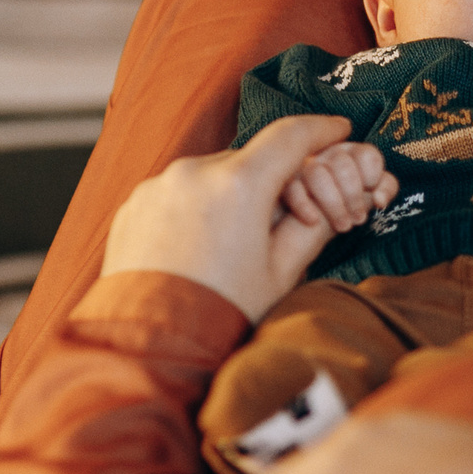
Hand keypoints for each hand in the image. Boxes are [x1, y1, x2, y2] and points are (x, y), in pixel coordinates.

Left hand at [101, 115, 353, 322]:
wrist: (152, 344)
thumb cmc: (221, 313)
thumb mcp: (283, 273)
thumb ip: (311, 228)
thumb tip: (325, 204)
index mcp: (240, 184)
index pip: (291, 136)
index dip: (321, 128)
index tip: (338, 128)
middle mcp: (195, 172)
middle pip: (250, 161)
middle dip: (270, 183)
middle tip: (283, 220)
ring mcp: (159, 186)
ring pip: (211, 177)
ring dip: (229, 197)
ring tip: (232, 246)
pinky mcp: (134, 205)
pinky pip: (177, 193)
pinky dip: (196, 210)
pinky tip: (200, 249)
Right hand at [282, 140, 399, 233]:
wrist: (302, 224)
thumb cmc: (342, 204)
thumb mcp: (367, 195)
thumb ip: (384, 189)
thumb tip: (379, 200)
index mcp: (350, 152)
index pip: (367, 154)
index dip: (373, 176)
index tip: (373, 196)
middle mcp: (326, 153)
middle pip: (342, 164)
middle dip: (353, 196)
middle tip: (357, 220)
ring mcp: (302, 165)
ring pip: (317, 175)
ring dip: (333, 204)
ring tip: (342, 226)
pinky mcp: (282, 182)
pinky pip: (292, 188)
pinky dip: (304, 206)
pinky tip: (314, 221)